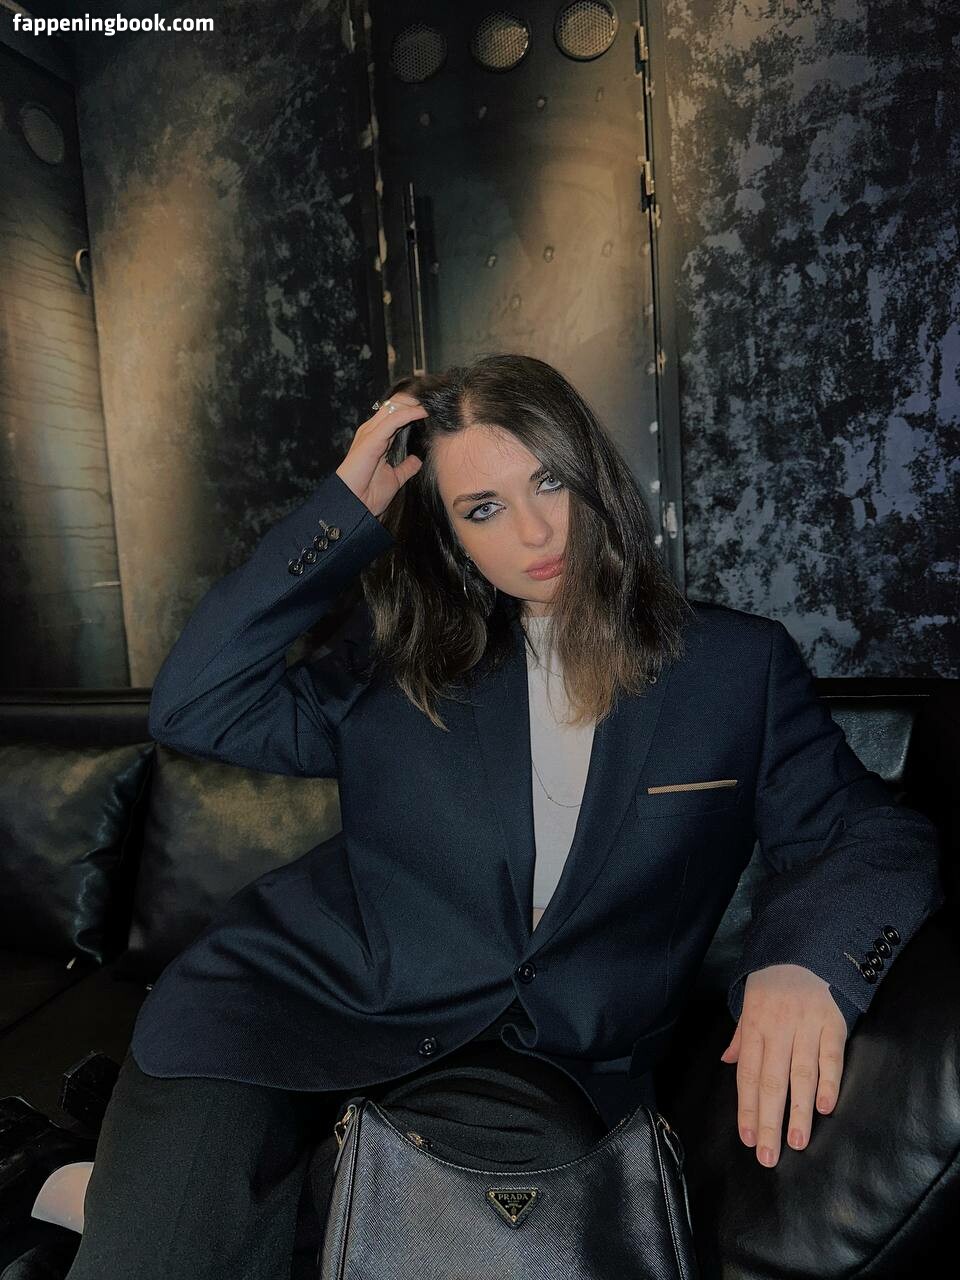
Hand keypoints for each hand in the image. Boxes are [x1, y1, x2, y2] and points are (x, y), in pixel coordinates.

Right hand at [336, 394, 427, 519]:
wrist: (355, 505)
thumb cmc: (369, 494)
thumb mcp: (394, 478)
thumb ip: (405, 467)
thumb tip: (417, 460)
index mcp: (376, 438)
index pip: (395, 414)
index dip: (412, 407)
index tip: (432, 407)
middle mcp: (372, 431)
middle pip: (395, 405)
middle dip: (415, 400)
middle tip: (435, 398)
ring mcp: (370, 433)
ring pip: (394, 407)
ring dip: (414, 403)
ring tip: (432, 401)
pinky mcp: (371, 438)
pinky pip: (394, 419)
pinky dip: (410, 413)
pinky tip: (424, 411)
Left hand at [719, 963, 847, 1167]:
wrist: (806, 945)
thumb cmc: (773, 978)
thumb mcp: (748, 1000)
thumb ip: (742, 1035)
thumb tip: (728, 1063)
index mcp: (754, 1025)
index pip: (748, 1074)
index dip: (746, 1108)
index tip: (747, 1138)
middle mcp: (778, 1029)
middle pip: (771, 1081)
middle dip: (768, 1121)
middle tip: (767, 1156)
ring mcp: (806, 1026)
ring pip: (800, 1074)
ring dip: (799, 1111)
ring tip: (796, 1142)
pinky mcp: (833, 1022)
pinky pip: (830, 1056)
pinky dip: (828, 1081)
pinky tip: (825, 1106)